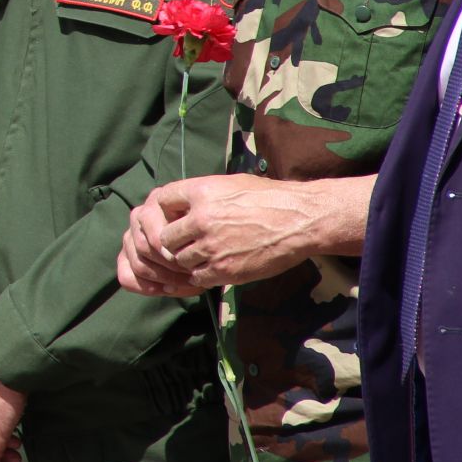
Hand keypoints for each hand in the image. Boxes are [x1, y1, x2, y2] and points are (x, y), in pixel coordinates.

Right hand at [119, 195, 204, 296]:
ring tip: (185, 283)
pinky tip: (167, 289)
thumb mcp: (205, 224)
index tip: (192, 264)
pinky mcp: (125, 257)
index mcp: (157, 201)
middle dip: (171, 267)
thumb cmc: (207, 230)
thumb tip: (179, 256)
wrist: (204, 237)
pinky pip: (126, 276)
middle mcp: (139, 215)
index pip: (154, 233)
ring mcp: (130, 236)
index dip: (171, 252)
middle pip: (145, 248)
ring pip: (139, 264)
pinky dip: (145, 287)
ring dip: (164, 278)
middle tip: (193, 275)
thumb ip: (194, 229)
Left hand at [147, 175, 322, 287]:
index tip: (172, 218)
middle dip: (172, 241)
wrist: (300, 220)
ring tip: (200, 257)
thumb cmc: (269, 198)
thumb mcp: (230, 184)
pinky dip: (200, 275)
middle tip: (184, 244)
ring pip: (179, 259)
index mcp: (201, 193)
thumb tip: (181, 204)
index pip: (161, 201)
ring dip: (186, 260)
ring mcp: (212, 247)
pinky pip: (197, 277)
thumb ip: (203, 194)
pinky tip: (211, 269)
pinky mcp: (225, 270)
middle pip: (165, 236)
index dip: (164, 211)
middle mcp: (201, 219)